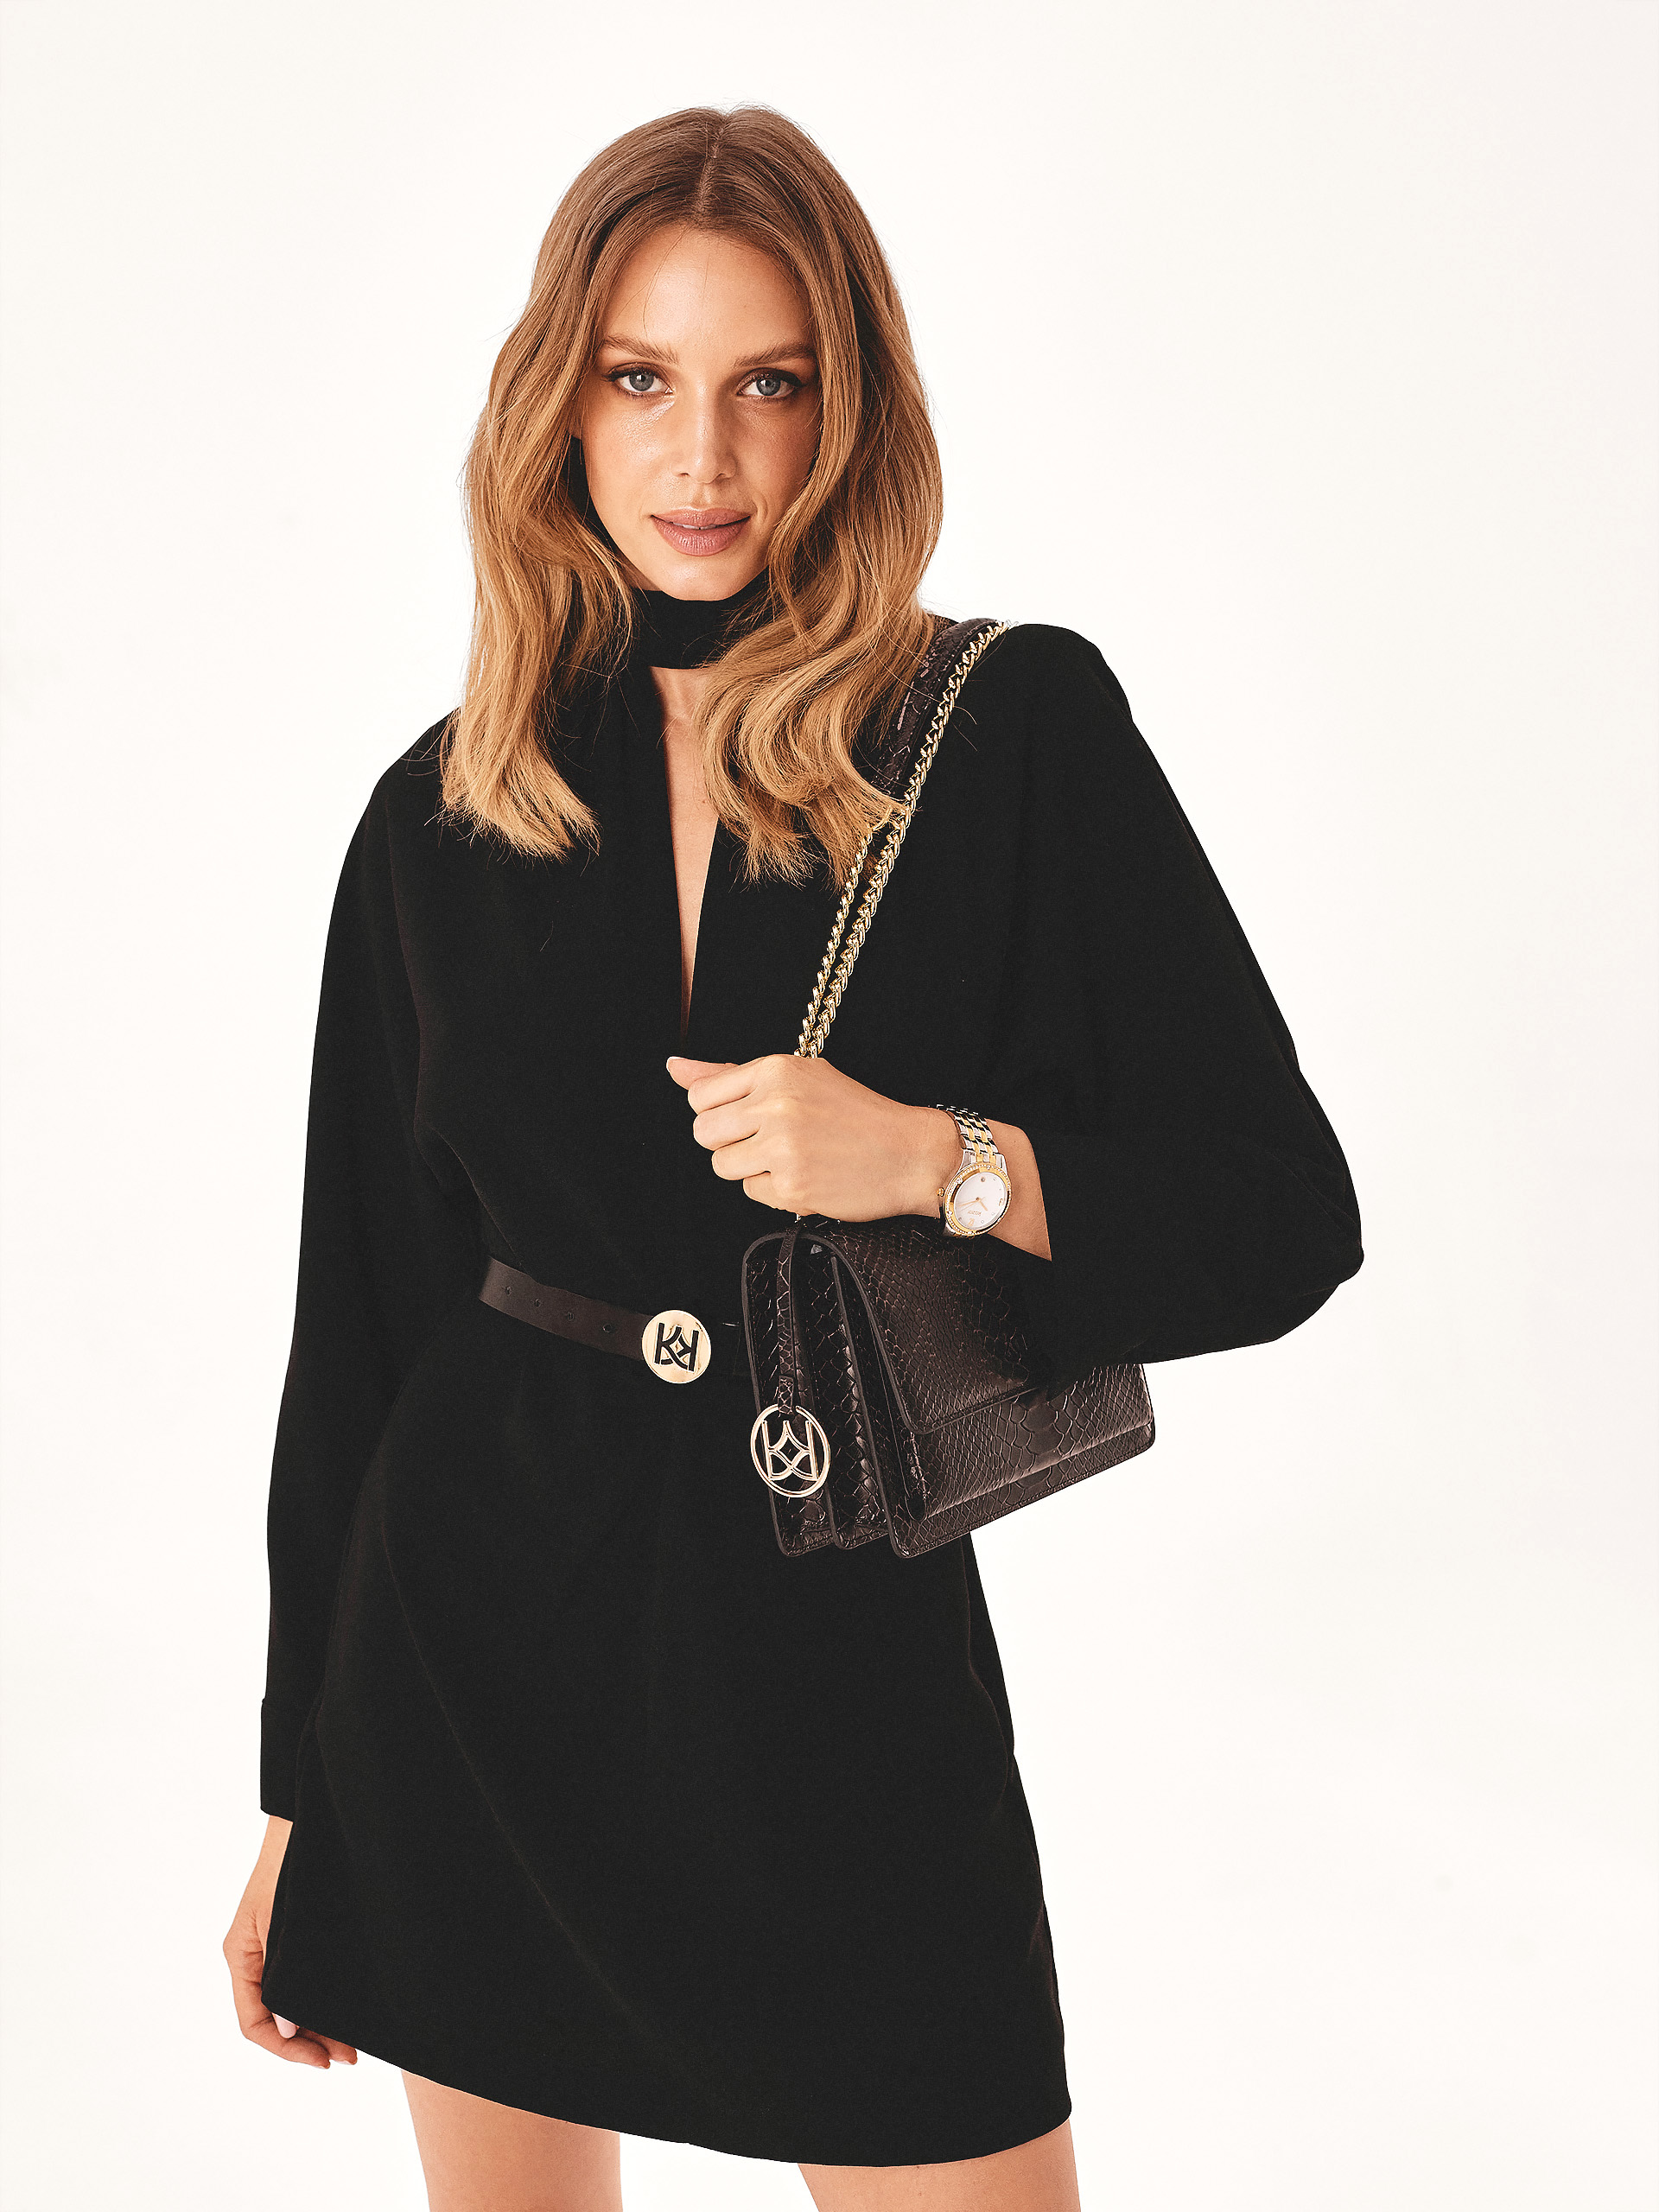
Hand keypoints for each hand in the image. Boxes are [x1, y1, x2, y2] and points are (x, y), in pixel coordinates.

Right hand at [223, 1815, 356, 2068]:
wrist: (312, 1816)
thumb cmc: (296, 1862)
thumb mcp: (285, 1922)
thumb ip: (283, 1974)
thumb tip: (287, 2026)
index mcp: (241, 1955)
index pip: (254, 2023)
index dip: (287, 2048)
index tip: (324, 2061)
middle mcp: (254, 1955)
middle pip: (277, 2017)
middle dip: (310, 2041)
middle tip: (350, 2057)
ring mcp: (274, 1944)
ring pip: (293, 2000)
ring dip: (320, 2023)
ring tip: (355, 2042)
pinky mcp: (296, 1933)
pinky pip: (304, 1978)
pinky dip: (323, 1998)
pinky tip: (347, 2008)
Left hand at [667, 1054, 960, 1221]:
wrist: (909, 1154)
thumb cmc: (855, 1113)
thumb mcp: (800, 1077)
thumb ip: (732, 1075)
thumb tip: (674, 1066)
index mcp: (775, 1069)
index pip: (701, 1095)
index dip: (719, 1111)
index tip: (746, 1116)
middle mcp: (775, 1104)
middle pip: (704, 1132)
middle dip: (728, 1141)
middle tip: (767, 1141)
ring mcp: (782, 1148)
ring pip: (722, 1165)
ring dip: (748, 1167)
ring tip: (788, 1157)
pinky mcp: (791, 1186)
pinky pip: (751, 1191)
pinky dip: (772, 1189)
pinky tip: (805, 1175)